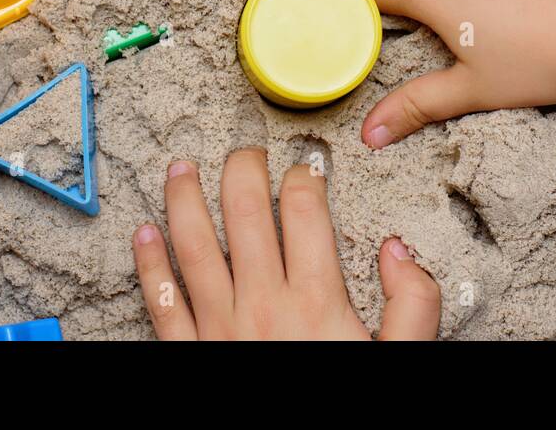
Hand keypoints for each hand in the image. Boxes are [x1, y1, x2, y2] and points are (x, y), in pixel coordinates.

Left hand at [132, 147, 439, 339]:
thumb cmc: (341, 410)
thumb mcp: (397, 359)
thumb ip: (412, 304)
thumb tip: (397, 251)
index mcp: (317, 300)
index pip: (305, 210)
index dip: (306, 175)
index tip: (307, 167)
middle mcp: (263, 304)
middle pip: (245, 211)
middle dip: (243, 169)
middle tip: (246, 152)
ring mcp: (219, 328)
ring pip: (194, 245)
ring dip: (183, 199)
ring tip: (180, 169)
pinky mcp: (189, 354)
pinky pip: (161, 301)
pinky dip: (149, 265)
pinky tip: (142, 235)